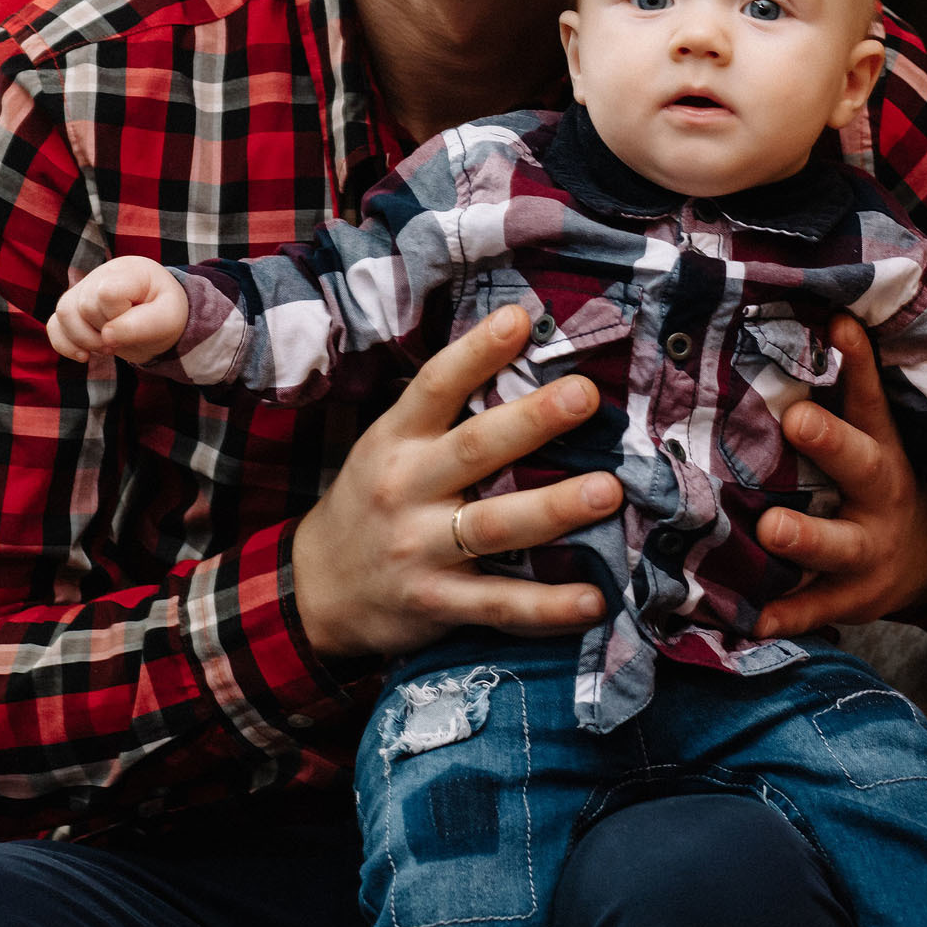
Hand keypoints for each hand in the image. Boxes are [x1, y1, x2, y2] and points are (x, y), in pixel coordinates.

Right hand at [45, 256, 188, 364]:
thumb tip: (106, 336)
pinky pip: (54, 325)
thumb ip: (140, 326)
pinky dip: (64, 345)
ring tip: (106, 348)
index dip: (115, 317)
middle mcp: (101, 274)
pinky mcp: (72, 308)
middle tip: (123, 341)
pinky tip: (84, 356)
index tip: (133, 327)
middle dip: (103, 333)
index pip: (106, 293)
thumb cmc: (165, 314)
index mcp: (129, 271)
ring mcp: (83, 289)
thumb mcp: (166, 320)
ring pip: (63, 314)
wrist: (159, 316)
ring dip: (83, 341)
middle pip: (84, 307)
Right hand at [290, 305, 622, 660]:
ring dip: (554, 509)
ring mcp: (419, 549)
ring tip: (608, 491)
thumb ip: (441, 416)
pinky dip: (548, 607)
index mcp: (394, 440)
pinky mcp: (436, 604)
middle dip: (532, 421)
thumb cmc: (370, 502)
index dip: (476, 352)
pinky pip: (499, 605)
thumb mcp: (387, 446)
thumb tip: (515, 358)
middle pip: (474, 449)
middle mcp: (405, 489)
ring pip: (493, 527)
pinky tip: (595, 600)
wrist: (317, 590)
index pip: (435, 386)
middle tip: (584, 395)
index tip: (520, 319)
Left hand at [753, 316, 926, 639]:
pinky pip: (815, 607)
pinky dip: (785, 614)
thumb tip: (822, 310)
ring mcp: (867, 551)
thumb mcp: (872, 433)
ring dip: (804, 537)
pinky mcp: (850, 597)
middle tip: (796, 420)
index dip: (858, 364)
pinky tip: (750, 618)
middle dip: (831, 443)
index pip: (870, 399)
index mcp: (882, 450)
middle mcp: (879, 497)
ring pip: (838, 545)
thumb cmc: (875, 481)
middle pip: (862, 467)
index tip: (836, 325)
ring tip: (769, 530)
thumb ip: (844, 383)